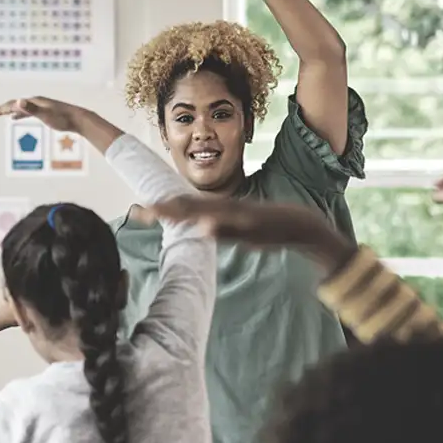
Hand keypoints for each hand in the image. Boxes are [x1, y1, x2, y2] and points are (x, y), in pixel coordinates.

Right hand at [0, 96, 90, 131]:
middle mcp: (33, 102)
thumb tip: (19, 101)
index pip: (11, 105)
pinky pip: (25, 112)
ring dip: (6, 110)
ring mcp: (38, 106)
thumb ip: (31, 109)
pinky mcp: (42, 112)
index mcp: (32, 102)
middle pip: (12, 104)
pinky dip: (17, 114)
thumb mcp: (46, 114)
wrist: (78, 119)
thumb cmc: (62, 118)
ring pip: (18, 107)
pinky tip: (13, 118)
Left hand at [145, 196, 354, 272]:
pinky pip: (232, 226)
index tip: (142, 211)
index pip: (188, 209)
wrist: (302, 225)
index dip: (165, 210)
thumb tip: (200, 231)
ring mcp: (239, 215)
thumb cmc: (271, 231)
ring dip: (184, 213)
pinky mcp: (253, 224)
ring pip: (207, 213)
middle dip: (165, 210)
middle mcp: (228, 209)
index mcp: (223, 212)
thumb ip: (222, 232)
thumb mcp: (242, 235)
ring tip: (160, 212)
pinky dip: (217, 226)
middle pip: (191, 207)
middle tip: (139, 212)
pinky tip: (202, 226)